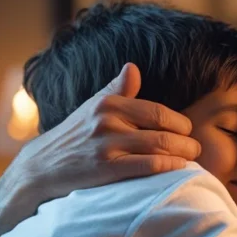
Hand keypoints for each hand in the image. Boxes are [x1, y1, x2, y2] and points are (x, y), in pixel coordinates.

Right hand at [0, 63, 200, 235]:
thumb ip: (116, 90)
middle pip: (164, 128)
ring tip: (191, 158)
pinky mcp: (106, 169)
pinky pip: (149, 166)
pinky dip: (169, 167)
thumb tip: (133, 67)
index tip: (187, 130)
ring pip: (160, 146)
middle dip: (187, 139)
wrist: (40, 169)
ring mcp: (107, 145)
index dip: (179, 122)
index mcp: (108, 103)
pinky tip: (178, 169)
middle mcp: (108, 121)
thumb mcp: (92, 108)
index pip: (157, 110)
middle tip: (196, 147)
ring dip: (184, 154)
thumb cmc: (73, 138)